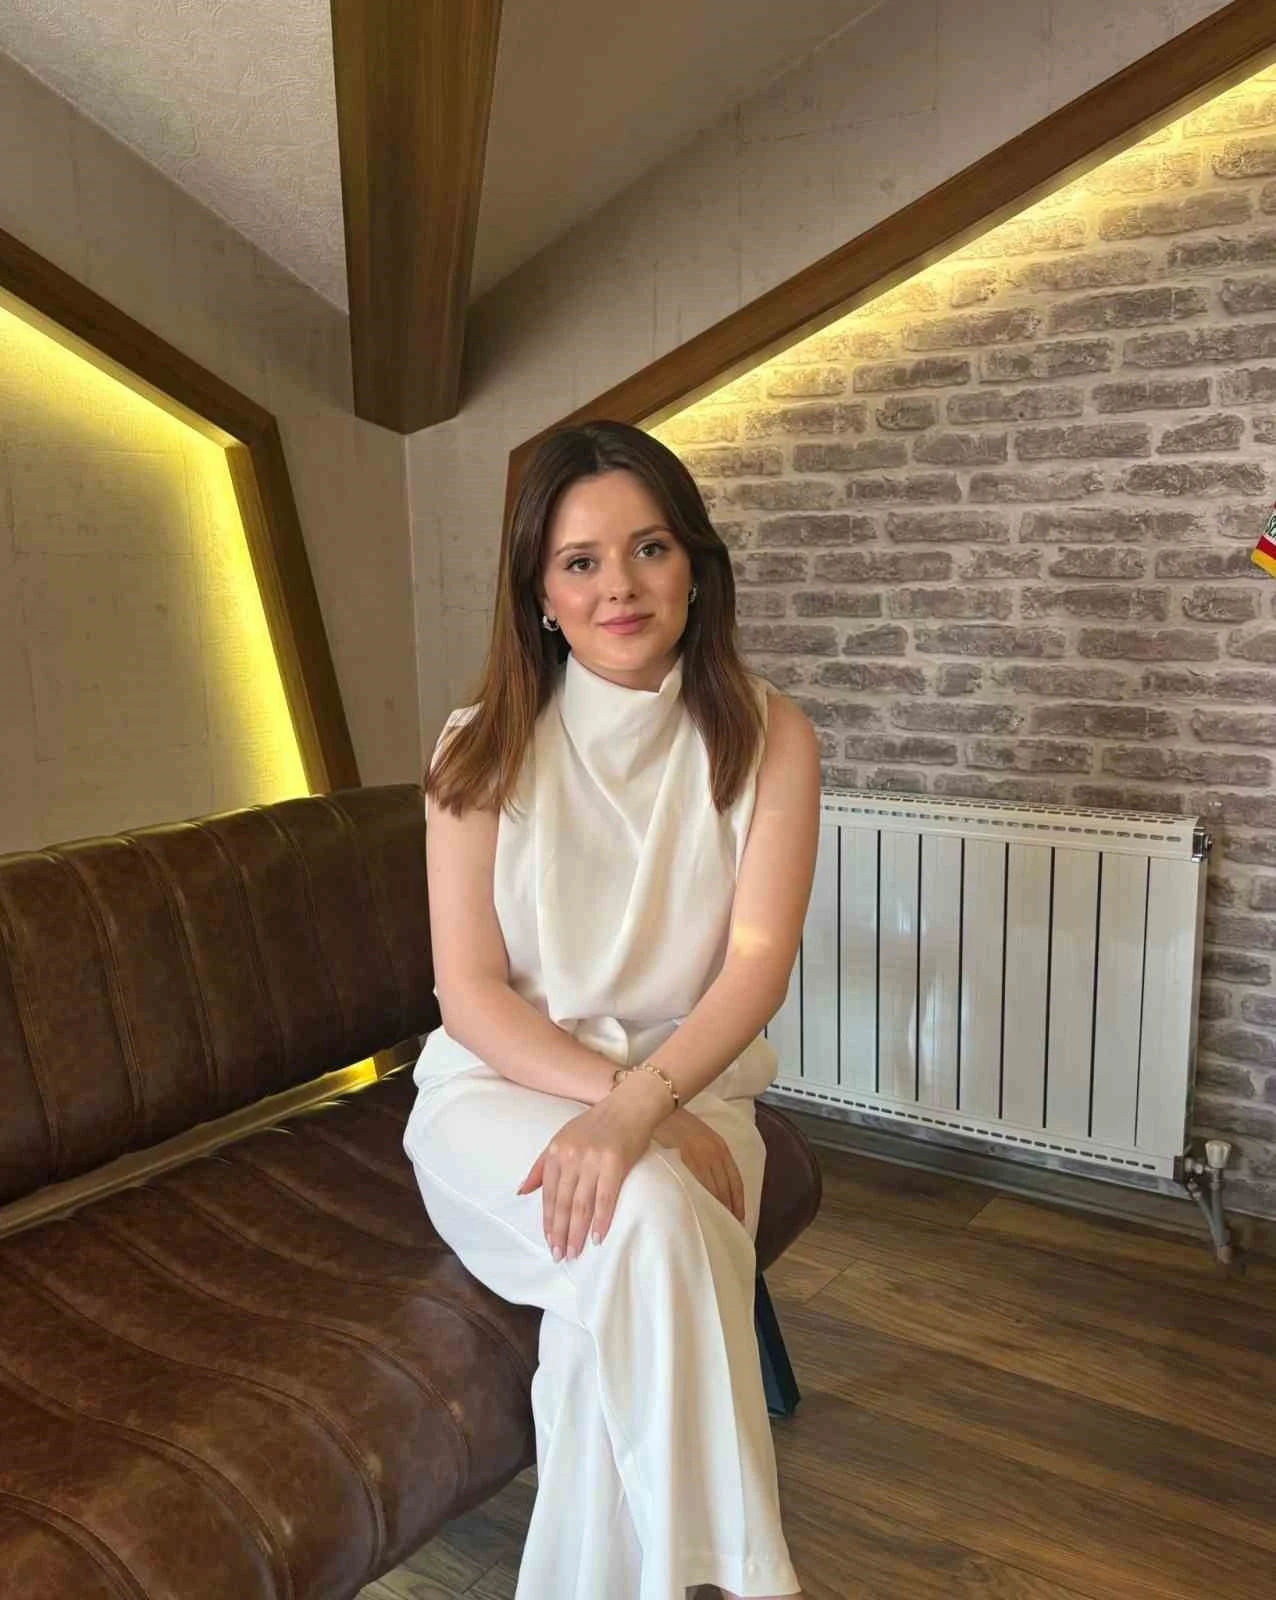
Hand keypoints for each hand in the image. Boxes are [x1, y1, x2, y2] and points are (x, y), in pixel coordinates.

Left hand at [518, 1071, 670, 1259]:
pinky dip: (600, 1220)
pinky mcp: (614, 1164)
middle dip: (560, 1232)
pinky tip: (597, 1237)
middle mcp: (570, 1157)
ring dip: (576, 1232)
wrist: (628, 1106)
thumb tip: (521, 1192)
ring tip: (573, 1252)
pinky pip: (605, 1198)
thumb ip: (541, 1166)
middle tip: (559, 1256)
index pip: (548, 1194)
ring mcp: (592, 1160)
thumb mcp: (562, 1138)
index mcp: (556, 1151)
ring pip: (580, 1205)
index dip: (548, 1221)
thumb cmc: (596, 1124)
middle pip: (563, 1203)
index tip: (549, 1242)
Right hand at [652, 1108, 744, 1223]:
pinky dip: (700, 1200)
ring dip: (716, 1209)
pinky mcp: (683, 1158)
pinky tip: (697, 1213)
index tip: (740, 1219)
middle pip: (726, 1188)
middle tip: (728, 1230)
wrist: (657, 1104)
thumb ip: (705, 1157)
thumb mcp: (697, 1137)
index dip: (738, 1202)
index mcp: (719, 1146)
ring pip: (713, 1189)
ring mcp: (699, 1154)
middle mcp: (713, 1151)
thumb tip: (710, 1183)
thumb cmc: (673, 1123)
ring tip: (714, 1229)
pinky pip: (696, 1184)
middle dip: (729, 1210)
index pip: (735, 1180)